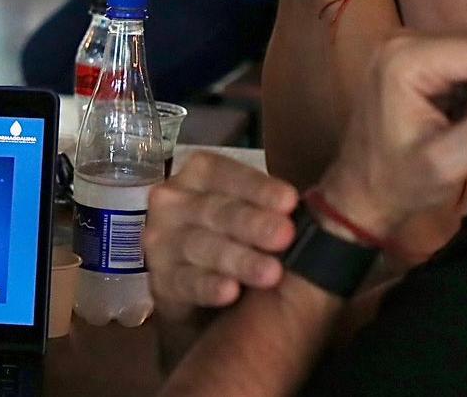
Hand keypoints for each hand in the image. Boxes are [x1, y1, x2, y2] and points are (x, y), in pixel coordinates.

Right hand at [143, 151, 298, 320]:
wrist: (200, 289)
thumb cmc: (234, 237)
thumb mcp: (250, 212)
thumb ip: (271, 207)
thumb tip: (308, 210)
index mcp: (197, 175)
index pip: (224, 173)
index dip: (257, 188)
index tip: (291, 201)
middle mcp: (171, 202)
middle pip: (213, 210)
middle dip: (252, 224)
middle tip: (285, 236)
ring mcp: (159, 241)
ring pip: (199, 247)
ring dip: (237, 259)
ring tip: (270, 273)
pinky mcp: (159, 280)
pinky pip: (184, 282)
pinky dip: (208, 287)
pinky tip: (230, 293)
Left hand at [316, 35, 466, 239]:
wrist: (362, 192)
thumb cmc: (400, 182)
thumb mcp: (448, 163)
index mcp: (404, 57)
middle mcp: (401, 39)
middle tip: (461, 132)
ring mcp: (403, 43)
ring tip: (452, 127)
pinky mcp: (410, 54)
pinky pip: (462, 62)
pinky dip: (465, 93)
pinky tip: (445, 118)